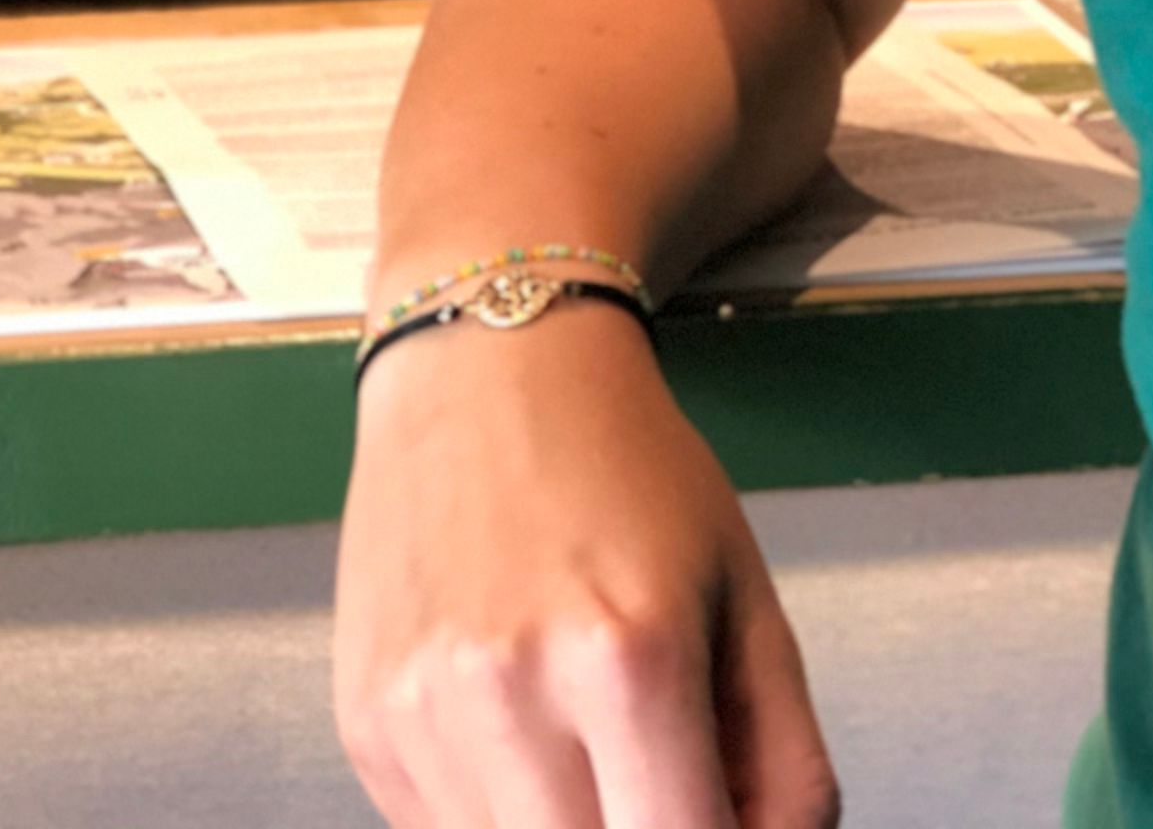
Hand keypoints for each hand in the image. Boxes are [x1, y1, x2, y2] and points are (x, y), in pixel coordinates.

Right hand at [334, 299, 838, 828]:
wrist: (491, 368)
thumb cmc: (622, 463)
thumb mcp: (745, 593)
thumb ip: (784, 759)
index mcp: (630, 659)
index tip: (719, 815)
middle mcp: (512, 695)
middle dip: (640, 827)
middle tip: (657, 772)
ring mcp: (425, 721)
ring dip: (565, 827)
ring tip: (585, 735)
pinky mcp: (367, 731)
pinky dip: (498, 812)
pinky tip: (519, 723)